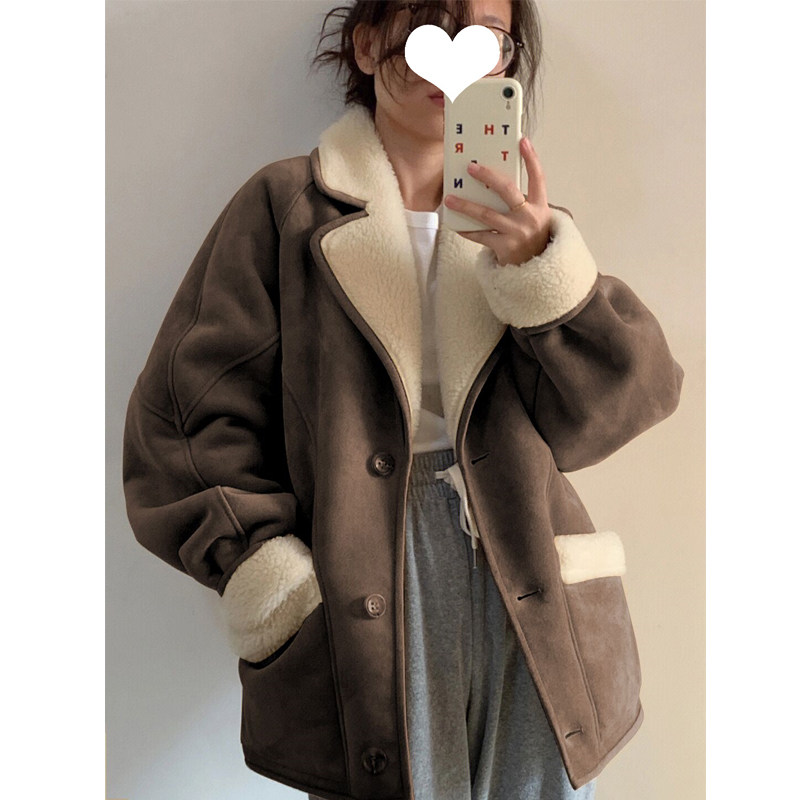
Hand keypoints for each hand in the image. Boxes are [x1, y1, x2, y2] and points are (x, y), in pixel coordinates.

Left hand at [443, 137, 551, 266]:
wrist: (536, 270)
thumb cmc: (531, 236)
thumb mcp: (534, 216)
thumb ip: (521, 201)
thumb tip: (493, 181)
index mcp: (540, 206)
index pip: (538, 177)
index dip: (531, 158)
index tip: (522, 140)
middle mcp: (530, 217)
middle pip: (508, 190)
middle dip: (488, 176)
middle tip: (470, 167)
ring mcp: (517, 233)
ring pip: (487, 215)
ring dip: (466, 205)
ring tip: (449, 199)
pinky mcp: (504, 248)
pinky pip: (480, 236)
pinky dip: (467, 230)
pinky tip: (454, 224)